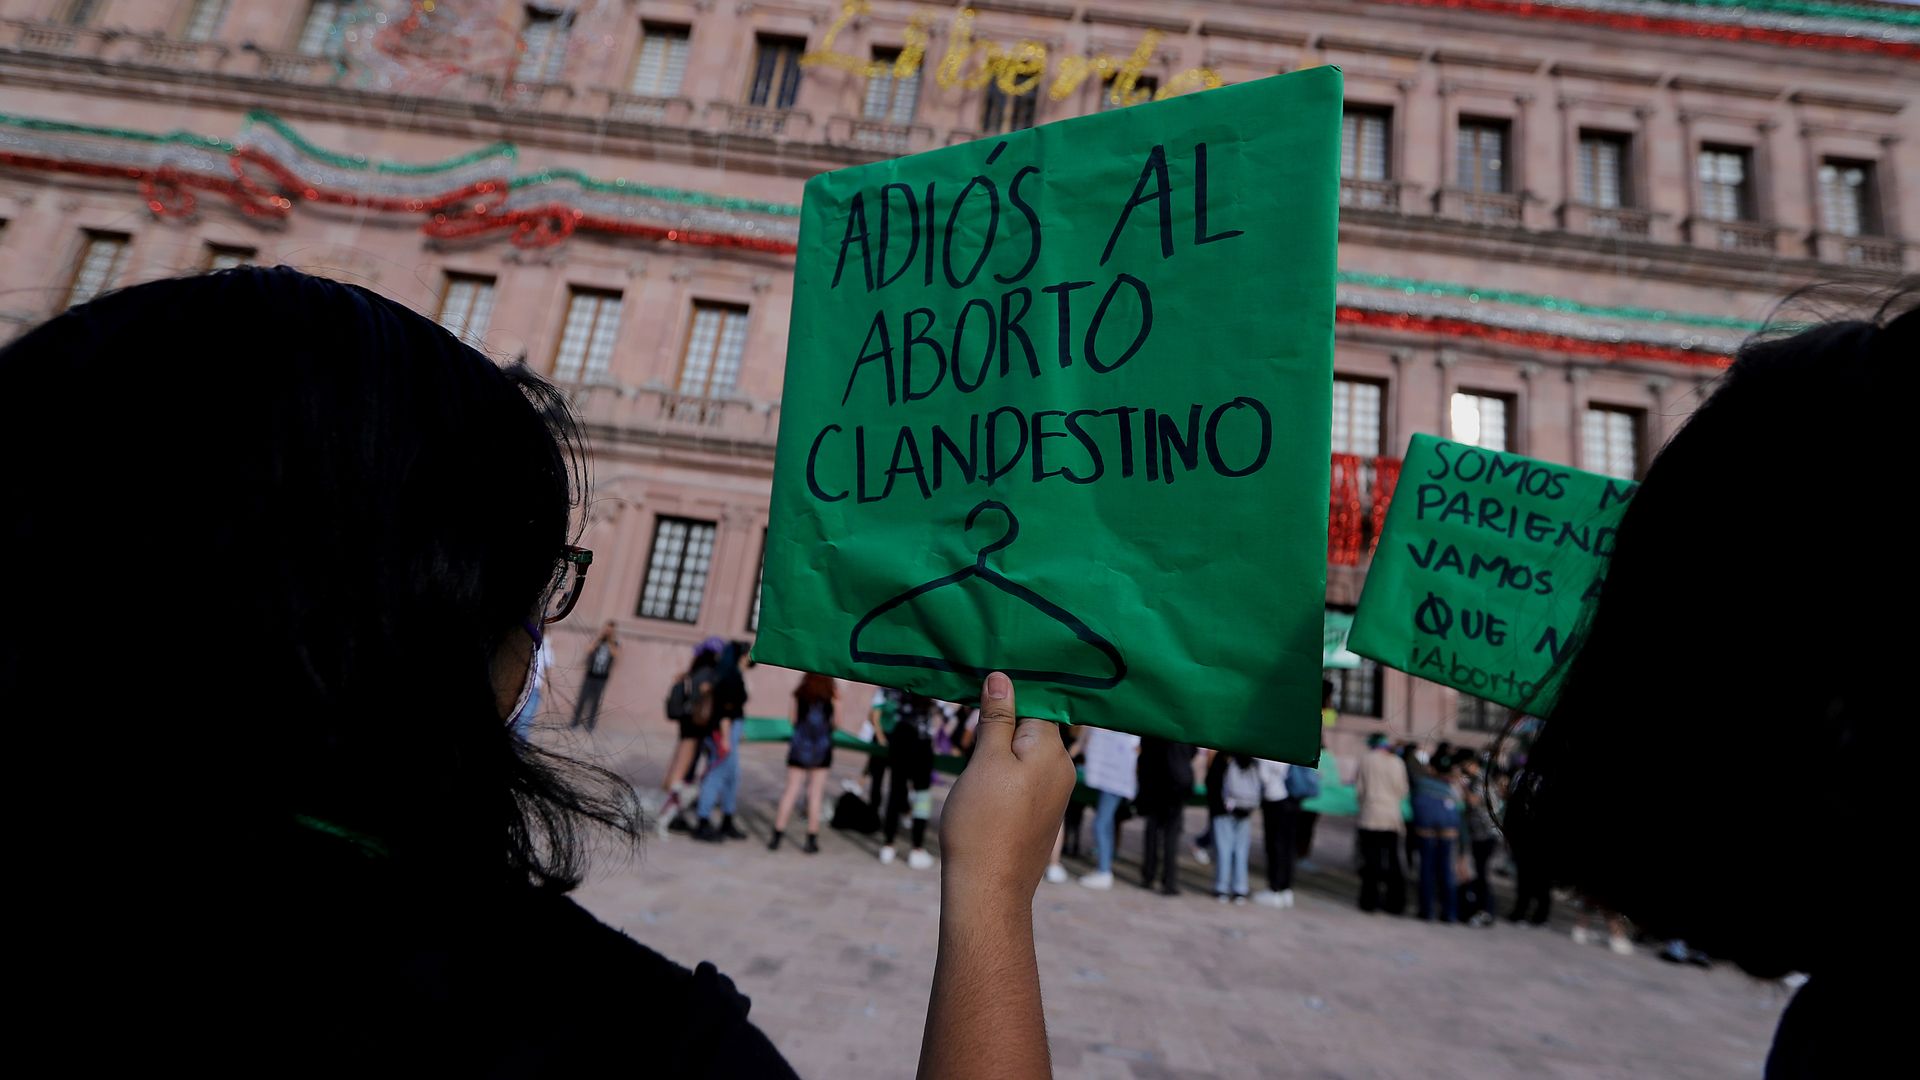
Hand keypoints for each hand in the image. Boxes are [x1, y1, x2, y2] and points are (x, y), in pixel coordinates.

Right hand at [937, 673, 1075, 903]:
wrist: (988, 891)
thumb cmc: (982, 822)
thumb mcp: (985, 761)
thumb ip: (997, 718)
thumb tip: (1002, 678)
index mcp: (1053, 750)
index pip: (1036, 704)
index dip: (1008, 696)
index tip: (980, 691)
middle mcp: (1063, 770)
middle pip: (1033, 729)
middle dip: (1003, 724)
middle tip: (969, 725)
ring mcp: (1054, 795)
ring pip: (1028, 756)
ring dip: (1002, 751)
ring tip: (974, 762)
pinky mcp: (1042, 816)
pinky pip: (1027, 780)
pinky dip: (1007, 775)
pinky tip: (985, 787)